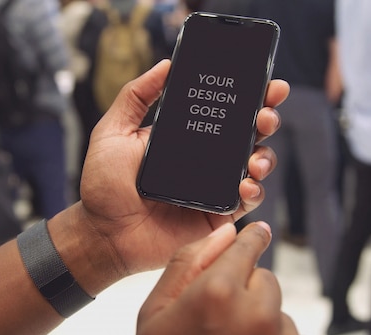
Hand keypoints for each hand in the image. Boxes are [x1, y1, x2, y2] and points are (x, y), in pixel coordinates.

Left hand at [77, 59, 288, 275]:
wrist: (104, 233)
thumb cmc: (104, 185)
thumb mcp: (114, 132)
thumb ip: (135, 96)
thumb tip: (165, 65)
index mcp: (186, 136)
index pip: (224, 111)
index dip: (249, 95)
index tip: (266, 82)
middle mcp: (206, 158)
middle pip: (248, 133)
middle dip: (266, 119)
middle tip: (266, 114)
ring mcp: (214, 186)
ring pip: (255, 164)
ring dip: (265, 156)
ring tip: (254, 158)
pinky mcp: (218, 214)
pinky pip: (247, 200)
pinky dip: (254, 191)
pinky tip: (245, 185)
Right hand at [136, 222, 318, 334]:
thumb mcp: (156, 313)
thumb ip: (188, 264)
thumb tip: (224, 233)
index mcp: (216, 292)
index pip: (248, 246)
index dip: (251, 239)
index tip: (259, 233)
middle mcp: (256, 312)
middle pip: (264, 278)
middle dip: (247, 292)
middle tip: (221, 323)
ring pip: (279, 311)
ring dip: (263, 323)